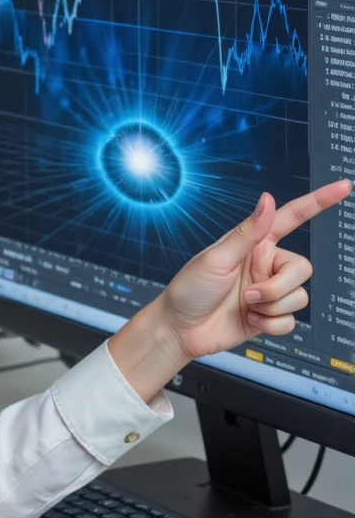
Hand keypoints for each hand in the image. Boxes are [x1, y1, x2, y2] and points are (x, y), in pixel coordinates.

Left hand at [108, 179, 351, 402]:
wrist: (179, 330)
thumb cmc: (188, 290)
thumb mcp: (215, 257)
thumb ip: (247, 232)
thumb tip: (268, 199)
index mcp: (255, 245)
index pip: (293, 217)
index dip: (318, 201)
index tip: (342, 187)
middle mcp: (266, 266)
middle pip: (303, 269)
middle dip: (278, 286)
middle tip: (249, 295)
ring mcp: (268, 292)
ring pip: (299, 297)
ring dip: (272, 306)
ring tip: (245, 306)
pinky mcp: (268, 317)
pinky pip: (290, 322)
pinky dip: (271, 324)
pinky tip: (250, 320)